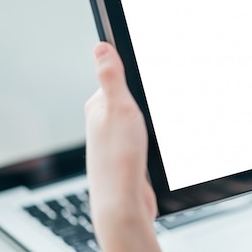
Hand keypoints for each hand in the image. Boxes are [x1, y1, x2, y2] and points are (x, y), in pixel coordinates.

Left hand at [85, 41, 155, 223]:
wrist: (122, 205)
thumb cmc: (118, 159)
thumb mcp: (118, 108)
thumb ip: (111, 77)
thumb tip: (100, 46)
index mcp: (96, 105)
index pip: (114, 76)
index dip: (133, 72)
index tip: (148, 72)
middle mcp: (101, 121)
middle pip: (127, 96)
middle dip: (143, 96)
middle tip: (155, 104)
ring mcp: (112, 140)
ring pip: (135, 117)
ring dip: (148, 118)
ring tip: (153, 126)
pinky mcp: (124, 155)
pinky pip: (140, 135)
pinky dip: (149, 135)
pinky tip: (154, 143)